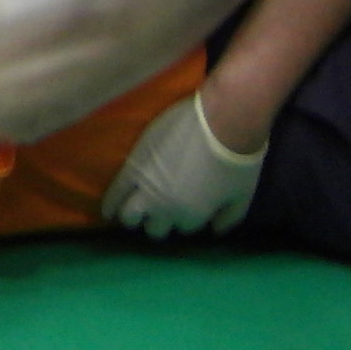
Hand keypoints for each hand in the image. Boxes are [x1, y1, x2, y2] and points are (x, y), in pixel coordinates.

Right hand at [104, 91, 266, 236]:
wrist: (223, 119)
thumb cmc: (238, 157)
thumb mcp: (243, 196)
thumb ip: (229, 217)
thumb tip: (215, 230)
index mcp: (192, 216)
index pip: (183, 227)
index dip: (186, 216)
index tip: (187, 206)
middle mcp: (166, 208)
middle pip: (155, 228)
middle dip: (159, 221)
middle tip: (161, 209)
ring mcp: (147, 187)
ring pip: (129, 215)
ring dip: (131, 217)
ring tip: (129, 215)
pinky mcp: (135, 165)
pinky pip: (115, 192)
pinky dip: (110, 204)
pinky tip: (107, 212)